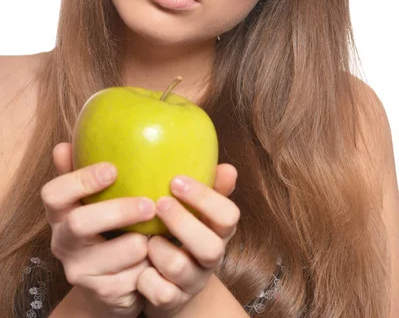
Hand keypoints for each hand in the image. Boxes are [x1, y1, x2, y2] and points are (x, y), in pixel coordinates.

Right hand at [41, 142, 155, 317]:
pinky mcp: (103, 293)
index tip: (112, 168)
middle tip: (149, 204)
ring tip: (159, 232)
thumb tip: (64, 144)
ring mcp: (80, 271)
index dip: (80, 180)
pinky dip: (150, 265)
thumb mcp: (94, 201)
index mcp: (60, 214)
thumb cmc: (107, 227)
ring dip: (140, 243)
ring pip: (112, 256)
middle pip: (80, 224)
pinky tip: (161, 255)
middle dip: (118, 211)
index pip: (54, 194)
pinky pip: (132, 278)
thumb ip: (82, 173)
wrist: (112, 285)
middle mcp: (63, 242)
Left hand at [137, 164, 239, 315]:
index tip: (176, 179)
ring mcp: (192, 282)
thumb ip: (211, 188)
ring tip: (147, 237)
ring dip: (158, 249)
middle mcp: (210, 258)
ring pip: (179, 268)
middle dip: (182, 223)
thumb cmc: (181, 236)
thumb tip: (228, 167)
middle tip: (160, 203)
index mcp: (219, 232)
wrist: (170, 285)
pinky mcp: (171, 302)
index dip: (205, 198)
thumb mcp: (196, 213)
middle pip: (211, 247)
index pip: (228, 216)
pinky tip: (138, 264)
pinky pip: (159, 292)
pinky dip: (145, 278)